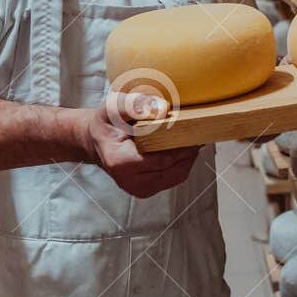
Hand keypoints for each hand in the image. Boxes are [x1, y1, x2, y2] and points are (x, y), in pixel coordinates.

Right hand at [80, 92, 201, 198]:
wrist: (97, 141)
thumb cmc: (107, 122)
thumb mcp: (115, 106)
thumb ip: (137, 105)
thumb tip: (162, 109)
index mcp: (121, 162)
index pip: (162, 159)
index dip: (182, 146)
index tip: (195, 129)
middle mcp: (130, 181)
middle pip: (173, 169)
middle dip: (189, 151)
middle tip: (199, 131)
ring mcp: (139, 189)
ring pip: (177, 176)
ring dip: (188, 158)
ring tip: (193, 138)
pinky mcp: (146, 191)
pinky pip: (172, 178)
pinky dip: (181, 163)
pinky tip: (183, 148)